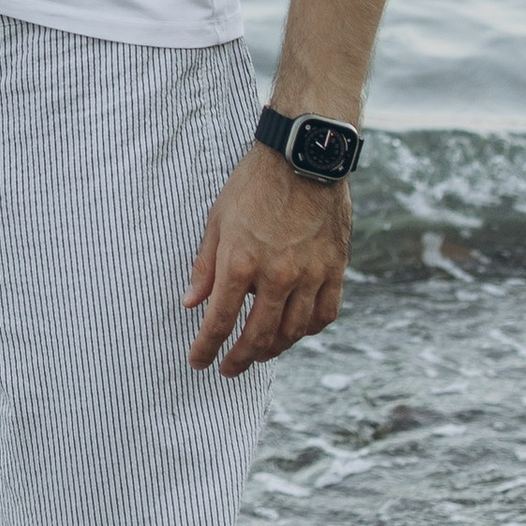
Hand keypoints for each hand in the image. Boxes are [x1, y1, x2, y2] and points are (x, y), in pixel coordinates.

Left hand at [185, 144, 352, 371]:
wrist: (301, 157)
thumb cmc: (253, 184)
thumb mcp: (217, 220)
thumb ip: (205, 267)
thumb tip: (191, 304)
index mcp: (240, 263)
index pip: (220, 322)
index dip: (206, 348)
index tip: (199, 363)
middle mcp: (277, 276)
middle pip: (258, 336)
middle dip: (240, 359)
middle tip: (228, 369)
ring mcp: (310, 275)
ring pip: (293, 332)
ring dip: (273, 350)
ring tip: (259, 353)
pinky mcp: (335, 269)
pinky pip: (324, 314)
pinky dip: (309, 330)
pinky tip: (296, 332)